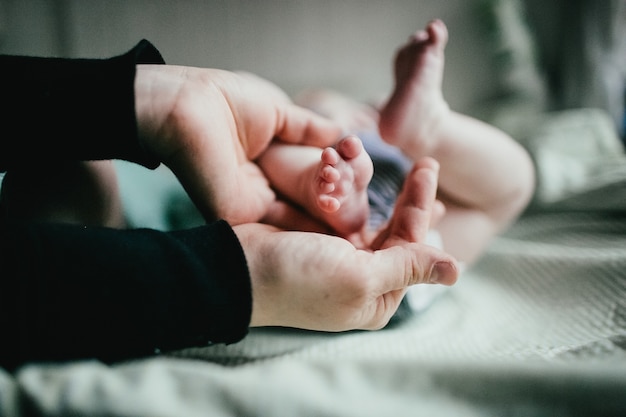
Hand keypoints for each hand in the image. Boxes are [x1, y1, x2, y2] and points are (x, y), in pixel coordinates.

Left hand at [134, 66, 341, 224]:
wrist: (190, 105)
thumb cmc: (225, 100)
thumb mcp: (279, 113)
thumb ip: (309, 130)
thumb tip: (342, 135)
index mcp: (265, 164)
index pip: (307, 182)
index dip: (334, 184)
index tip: (358, 186)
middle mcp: (258, 189)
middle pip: (305, 205)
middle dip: (336, 206)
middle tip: (363, 212)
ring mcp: (250, 205)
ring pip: (297, 219)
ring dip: (328, 218)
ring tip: (358, 221)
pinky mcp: (241, 216)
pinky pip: (283, 226)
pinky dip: (312, 228)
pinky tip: (340, 229)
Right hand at [235, 157, 458, 330]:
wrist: (234, 271)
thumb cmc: (296, 278)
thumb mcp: (359, 276)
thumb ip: (407, 267)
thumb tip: (456, 272)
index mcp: (377, 299)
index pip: (413, 250)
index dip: (422, 210)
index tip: (429, 172)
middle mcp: (364, 284)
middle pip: (399, 238)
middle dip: (413, 202)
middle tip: (427, 164)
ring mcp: (341, 265)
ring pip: (378, 228)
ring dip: (393, 200)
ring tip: (415, 172)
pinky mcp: (320, 246)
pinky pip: (352, 220)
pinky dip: (363, 200)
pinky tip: (375, 183)